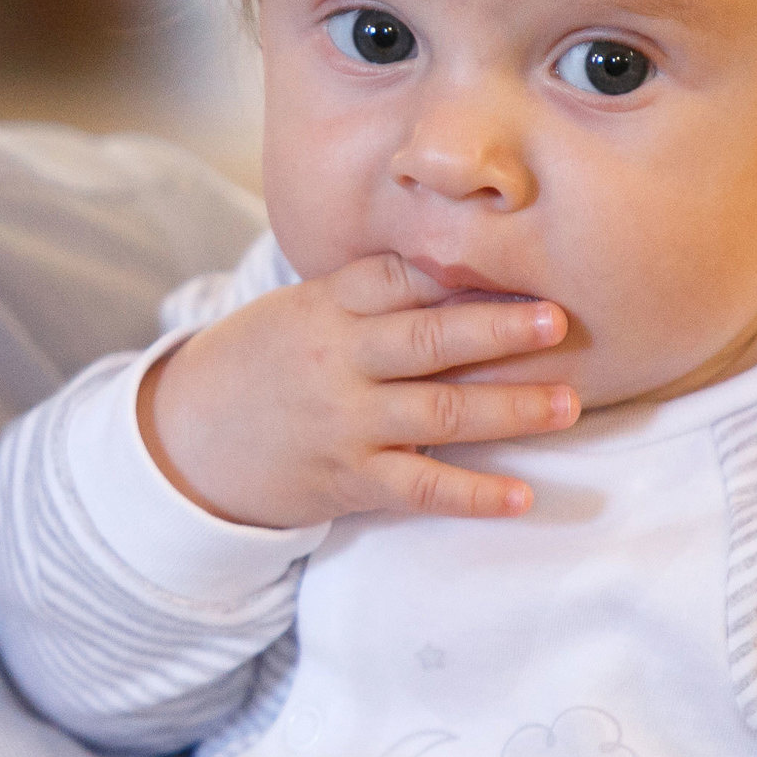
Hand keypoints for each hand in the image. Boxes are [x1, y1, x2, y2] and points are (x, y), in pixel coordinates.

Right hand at [140, 252, 578, 528]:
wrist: (188, 440)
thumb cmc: (263, 363)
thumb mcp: (301, 309)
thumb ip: (372, 291)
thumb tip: (463, 263)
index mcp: (328, 306)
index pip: (402, 278)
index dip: (462, 270)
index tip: (523, 260)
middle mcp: (338, 362)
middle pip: (429, 340)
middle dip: (499, 329)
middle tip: (560, 320)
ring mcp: (345, 424)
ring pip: (439, 414)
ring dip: (509, 410)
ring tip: (568, 403)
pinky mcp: (349, 480)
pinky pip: (420, 489)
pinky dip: (473, 496)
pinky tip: (522, 496)